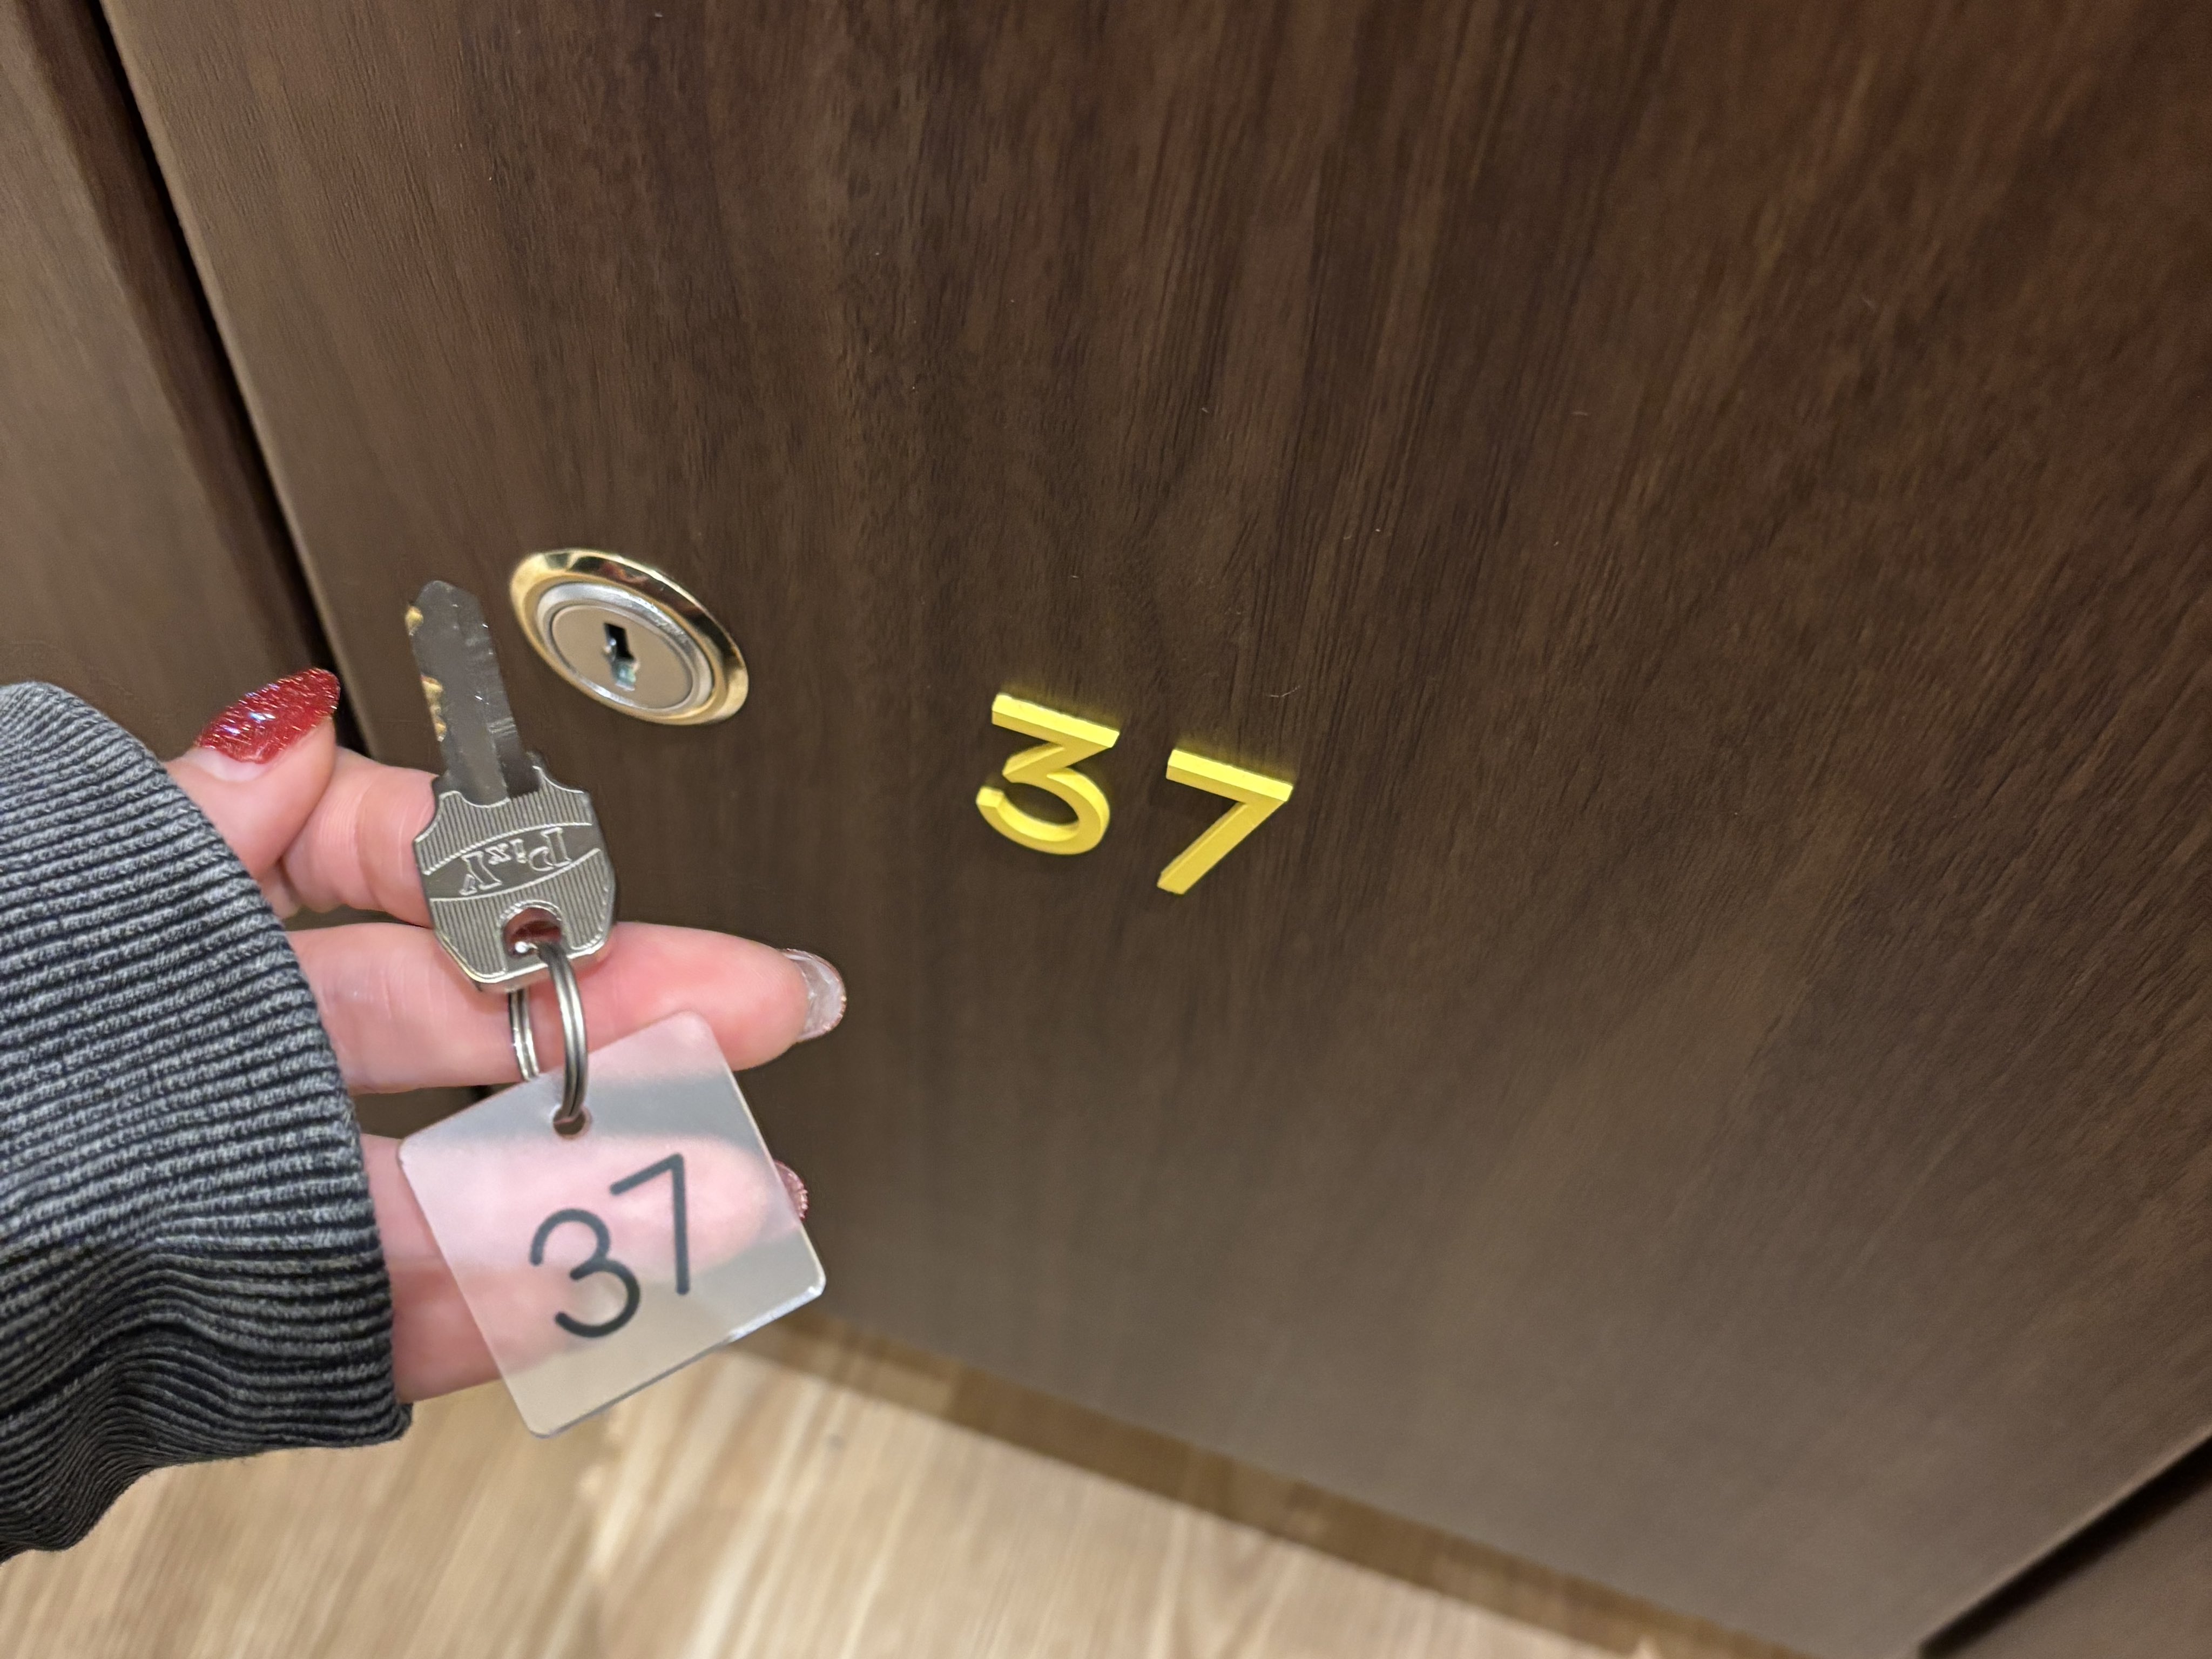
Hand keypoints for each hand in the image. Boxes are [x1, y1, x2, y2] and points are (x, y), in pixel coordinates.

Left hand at [166, 671, 842, 1401]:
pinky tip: (639, 1269)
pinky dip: (533, 1295)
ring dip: (622, 1180)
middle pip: (460, 1023)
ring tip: (747, 1191)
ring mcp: (259, 1198)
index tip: (578, 871)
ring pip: (467, 1180)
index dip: (483, 856)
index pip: (354, 860)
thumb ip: (177, 831)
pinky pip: (412, 1307)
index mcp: (173, 945)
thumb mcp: (48, 914)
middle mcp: (227, 1064)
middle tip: (761, 1005)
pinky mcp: (265, 1324)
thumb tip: (290, 715)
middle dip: (631, 1010)